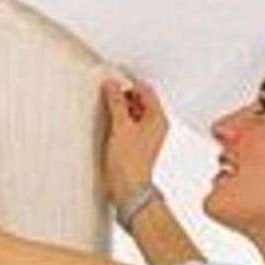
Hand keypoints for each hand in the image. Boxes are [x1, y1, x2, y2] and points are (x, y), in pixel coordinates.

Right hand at [100, 73, 168, 206]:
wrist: (127, 189)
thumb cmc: (129, 164)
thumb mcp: (121, 126)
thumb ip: (116, 102)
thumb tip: (112, 86)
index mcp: (158, 119)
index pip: (146, 90)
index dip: (130, 80)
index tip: (115, 75)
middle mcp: (154, 126)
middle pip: (140, 100)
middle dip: (124, 92)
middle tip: (108, 87)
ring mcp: (145, 136)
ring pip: (133, 111)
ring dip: (120, 105)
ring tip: (106, 101)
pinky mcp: (134, 144)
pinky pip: (128, 123)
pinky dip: (118, 117)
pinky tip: (108, 117)